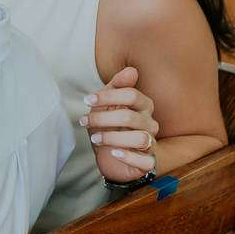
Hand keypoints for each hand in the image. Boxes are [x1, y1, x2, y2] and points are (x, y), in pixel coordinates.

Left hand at [79, 67, 159, 183]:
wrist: (108, 155)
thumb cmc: (109, 125)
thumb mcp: (108, 103)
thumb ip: (117, 85)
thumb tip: (131, 70)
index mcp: (143, 106)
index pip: (132, 95)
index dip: (108, 96)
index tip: (87, 100)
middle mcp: (150, 123)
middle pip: (130, 117)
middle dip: (103, 118)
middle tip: (84, 121)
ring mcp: (151, 143)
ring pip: (139, 139)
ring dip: (112, 138)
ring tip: (95, 138)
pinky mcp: (147, 163)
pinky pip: (145, 161)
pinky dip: (128, 157)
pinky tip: (114, 153)